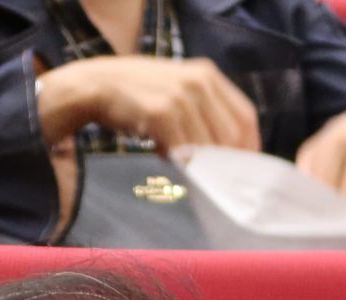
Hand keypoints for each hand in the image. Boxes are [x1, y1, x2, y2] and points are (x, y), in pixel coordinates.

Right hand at [36, 56, 260, 152]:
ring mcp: (180, 96)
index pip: (245, 116)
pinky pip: (184, 150)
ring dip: (200, 166)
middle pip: (231, 135)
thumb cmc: (138, 94)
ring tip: (183, 167)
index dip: (249, 147)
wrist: (96, 84)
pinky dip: (180, 163)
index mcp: (207, 74)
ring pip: (208, 146)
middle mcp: (199, 81)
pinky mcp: (162, 112)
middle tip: (215, 180)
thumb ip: (203, 111)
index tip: (243, 169)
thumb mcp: (177, 89)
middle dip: (226, 163)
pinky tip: (165, 159)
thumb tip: (225, 152)